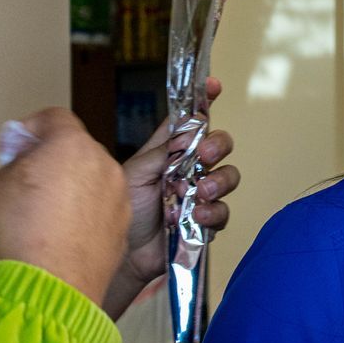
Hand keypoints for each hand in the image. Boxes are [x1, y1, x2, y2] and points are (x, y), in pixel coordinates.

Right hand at [0, 108, 130, 305]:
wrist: (53, 281)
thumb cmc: (21, 228)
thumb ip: (14, 161)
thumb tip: (24, 160)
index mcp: (72, 145)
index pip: (54, 117)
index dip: (31, 127)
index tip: (16, 146)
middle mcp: (104, 164)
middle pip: (77, 148)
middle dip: (54, 157)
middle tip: (29, 178)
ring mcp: (119, 194)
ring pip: (93, 178)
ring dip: (73, 184)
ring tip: (47, 210)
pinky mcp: (124, 224)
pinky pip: (102, 206)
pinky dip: (86, 211)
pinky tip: (64, 231)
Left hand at [108, 77, 239, 318]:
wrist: (119, 257)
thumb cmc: (116, 215)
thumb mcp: (132, 175)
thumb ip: (160, 155)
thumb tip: (185, 139)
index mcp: (164, 153)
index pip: (186, 122)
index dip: (202, 102)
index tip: (213, 85)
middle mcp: (185, 172)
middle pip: (217, 146)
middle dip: (218, 143)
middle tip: (206, 152)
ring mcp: (197, 198)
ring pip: (228, 177)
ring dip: (219, 180)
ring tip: (200, 191)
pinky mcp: (204, 225)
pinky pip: (223, 212)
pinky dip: (213, 213)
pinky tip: (196, 217)